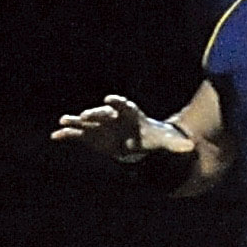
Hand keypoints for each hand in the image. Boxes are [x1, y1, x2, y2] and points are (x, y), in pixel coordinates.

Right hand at [53, 94, 195, 163]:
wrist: (138, 140)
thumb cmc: (150, 138)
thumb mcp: (163, 142)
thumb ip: (175, 145)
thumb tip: (191, 148)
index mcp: (130, 115)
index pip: (124, 106)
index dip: (117, 102)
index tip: (110, 98)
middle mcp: (113, 117)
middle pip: (103, 113)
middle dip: (94, 113)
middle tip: (85, 114)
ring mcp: (101, 126)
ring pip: (87, 122)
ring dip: (76, 121)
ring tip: (64, 120)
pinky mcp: (92, 136)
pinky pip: (78, 134)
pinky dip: (68, 134)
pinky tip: (55, 135)